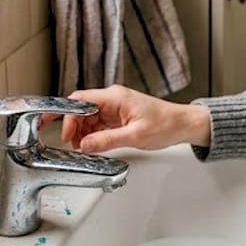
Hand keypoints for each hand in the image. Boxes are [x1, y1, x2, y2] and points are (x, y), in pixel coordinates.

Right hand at [59, 85, 209, 152]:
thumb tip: (85, 146)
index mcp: (115, 97)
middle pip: (81, 110)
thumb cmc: (166, 124)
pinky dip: (91, 136)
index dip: (66, 116)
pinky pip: (97, 125)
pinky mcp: (118, 118)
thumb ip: (107, 141)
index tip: (62, 133)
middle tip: (70, 144)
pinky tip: (91, 146)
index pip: (80, 101)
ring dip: (81, 133)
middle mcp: (112, 100)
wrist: (183, 125)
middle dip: (72, 127)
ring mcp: (115, 109)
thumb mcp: (135, 136)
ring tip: (81, 148)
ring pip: (87, 118)